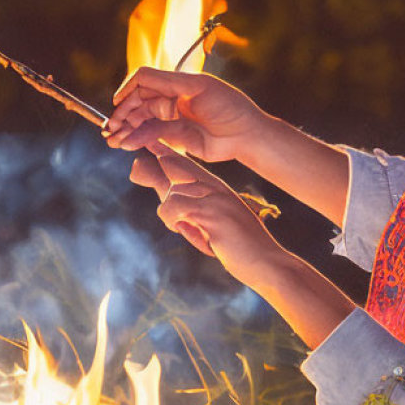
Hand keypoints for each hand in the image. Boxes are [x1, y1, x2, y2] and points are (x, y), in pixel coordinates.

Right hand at [104, 68, 262, 162]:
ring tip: (112, 139)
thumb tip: (138, 84)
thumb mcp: (198, 87)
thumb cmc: (229, 106)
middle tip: (110, 127)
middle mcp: (171, 98)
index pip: (144, 80)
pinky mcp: (174, 136)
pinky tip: (126, 142)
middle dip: (122, 114)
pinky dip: (137, 138)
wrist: (246, 135)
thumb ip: (167, 84)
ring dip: (125, 128)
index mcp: (177, 82)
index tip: (117, 101)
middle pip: (138, 102)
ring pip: (141, 120)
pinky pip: (150, 135)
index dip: (128, 89)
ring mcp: (172, 117)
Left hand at [131, 147, 283, 287]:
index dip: (166, 152)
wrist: (267, 263)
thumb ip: (195, 217)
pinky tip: (186, 231)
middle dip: (153, 165)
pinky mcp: (211, 213)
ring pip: (172, 192)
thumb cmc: (242, 249)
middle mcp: (216, 187)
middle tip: (136, 168)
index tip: (149, 142)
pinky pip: (176, 207)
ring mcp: (215, 198)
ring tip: (183, 228)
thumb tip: (173, 214)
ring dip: (169, 215)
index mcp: (218, 188)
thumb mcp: (216, 227)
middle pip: (175, 166)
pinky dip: (173, 221)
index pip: (187, 164)